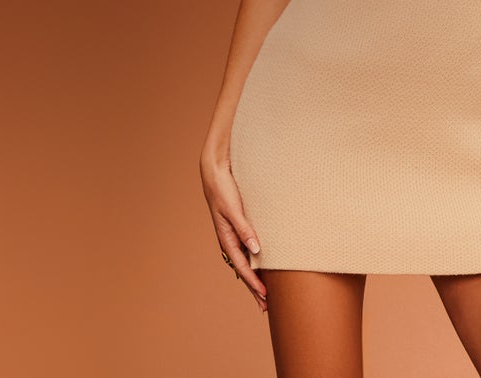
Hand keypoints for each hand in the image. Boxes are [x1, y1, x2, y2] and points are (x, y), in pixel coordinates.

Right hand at [200, 151, 266, 310]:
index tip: (265, 296)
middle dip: (253, 288)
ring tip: (264, 294)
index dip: (254, 283)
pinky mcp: (239, 227)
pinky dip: (255, 264)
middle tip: (265, 307)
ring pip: (246, 262)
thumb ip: (245, 229)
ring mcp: (234, 235)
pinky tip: (262, 267)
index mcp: (226, 238)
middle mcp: (230, 240)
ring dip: (255, 278)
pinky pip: (248, 251)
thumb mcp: (233, 209)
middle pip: (243, 270)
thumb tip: (256, 251)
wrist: (215, 172)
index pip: (242, 266)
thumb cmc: (222, 189)